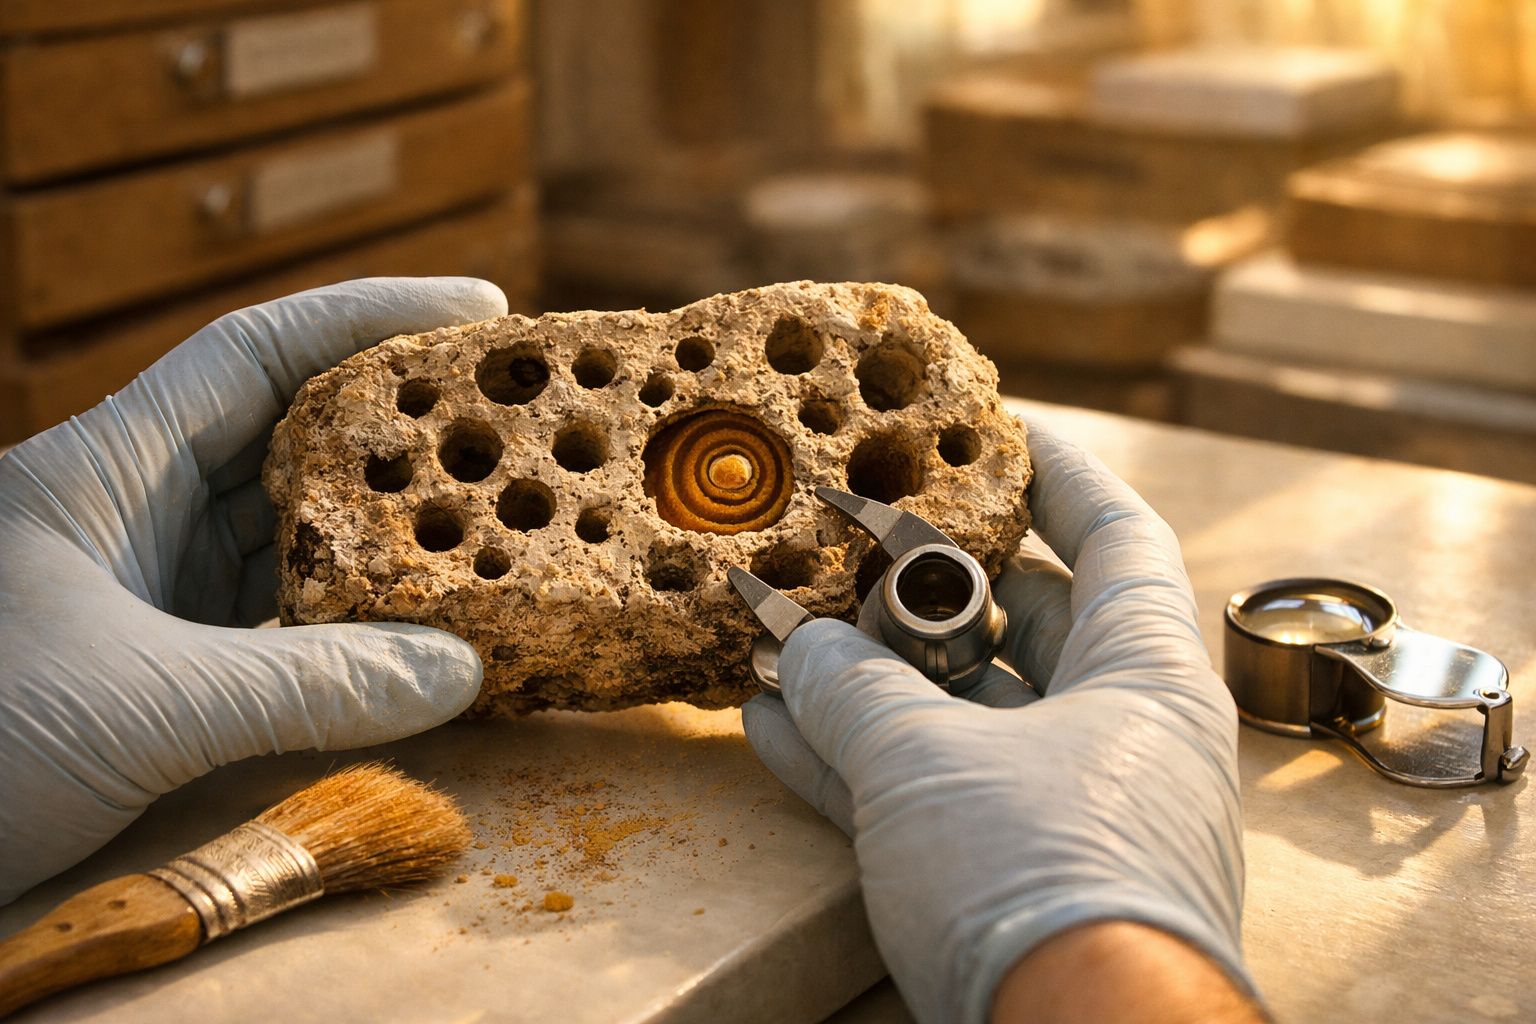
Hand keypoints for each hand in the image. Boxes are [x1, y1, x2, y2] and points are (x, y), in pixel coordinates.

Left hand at [0, 278, 506, 904]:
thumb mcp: (142, 704)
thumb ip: (310, 684)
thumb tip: (462, 670)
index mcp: (103, 474)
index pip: (251, 354)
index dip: (367, 318)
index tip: (478, 311)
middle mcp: (134, 519)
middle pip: (290, 440)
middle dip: (398, 430)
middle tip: (509, 422)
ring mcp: (150, 597)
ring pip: (293, 540)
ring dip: (386, 537)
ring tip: (493, 524)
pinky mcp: (164, 671)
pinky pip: (283, 626)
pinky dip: (354, 627)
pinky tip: (423, 635)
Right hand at [742, 422, 1256, 1022]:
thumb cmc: (1040, 882)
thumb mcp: (930, 763)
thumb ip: (855, 689)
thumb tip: (797, 645)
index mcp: (1145, 677)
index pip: (1117, 535)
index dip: (1057, 470)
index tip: (992, 426)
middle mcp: (1117, 735)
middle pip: (1020, 624)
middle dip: (925, 587)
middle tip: (848, 545)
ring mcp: (1062, 810)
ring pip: (958, 715)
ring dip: (869, 681)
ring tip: (782, 636)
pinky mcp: (1011, 877)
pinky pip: (927, 792)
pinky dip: (858, 762)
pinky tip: (773, 731)